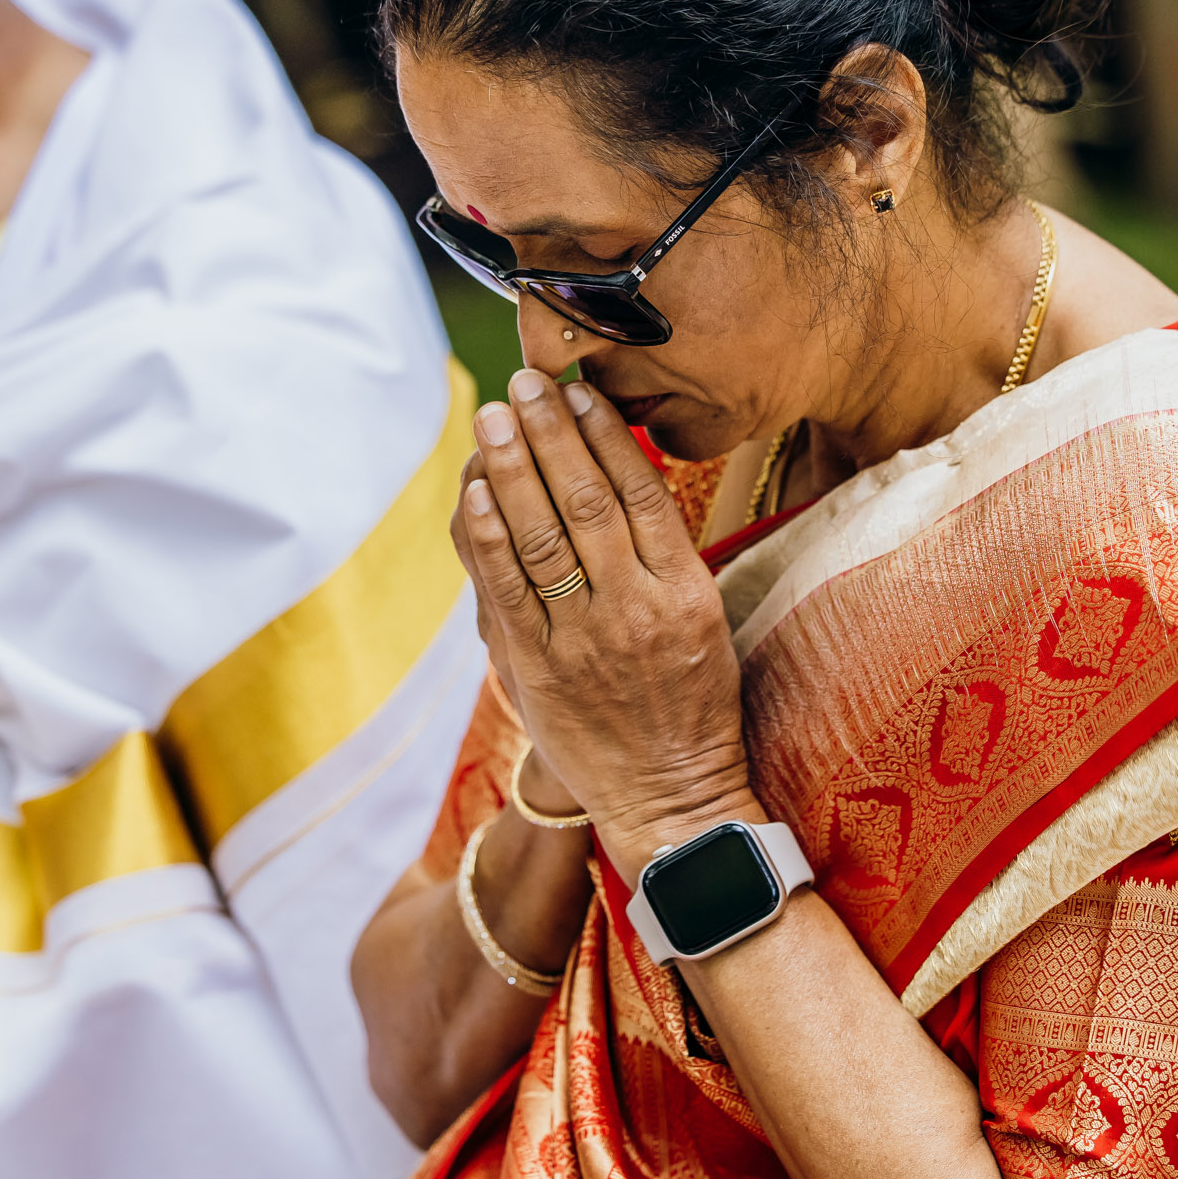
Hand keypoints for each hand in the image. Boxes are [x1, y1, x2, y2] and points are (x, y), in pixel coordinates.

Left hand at [453, 368, 758, 879]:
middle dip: (551, 434)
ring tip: (493, 416)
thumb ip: (661, 551)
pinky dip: (488, 536)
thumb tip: (621, 469)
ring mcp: (584, 641)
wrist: (671, 795)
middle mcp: (636, 609)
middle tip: (524, 383)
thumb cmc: (690, 700)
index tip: (580, 391)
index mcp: (685, 590)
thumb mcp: (702, 618)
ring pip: (544, 537)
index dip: (604, 435)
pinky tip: (476, 489)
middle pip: (587, 501)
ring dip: (512, 467)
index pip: (641, 492)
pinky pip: (508, 592)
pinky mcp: (539, 672)